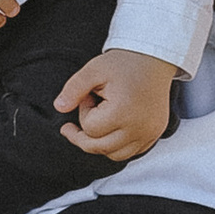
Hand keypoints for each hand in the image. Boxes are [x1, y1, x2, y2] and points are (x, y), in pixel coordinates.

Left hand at [53, 46, 177, 160]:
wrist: (154, 58)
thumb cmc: (124, 62)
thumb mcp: (93, 70)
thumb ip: (73, 89)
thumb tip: (59, 107)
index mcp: (123, 112)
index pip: (90, 128)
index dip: (83, 113)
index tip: (89, 97)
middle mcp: (138, 128)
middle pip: (100, 147)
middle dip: (84, 136)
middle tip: (73, 125)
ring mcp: (149, 133)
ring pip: (115, 155)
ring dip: (100, 144)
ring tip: (96, 125)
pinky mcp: (155, 134)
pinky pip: (132, 152)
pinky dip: (118, 146)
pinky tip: (113, 130)